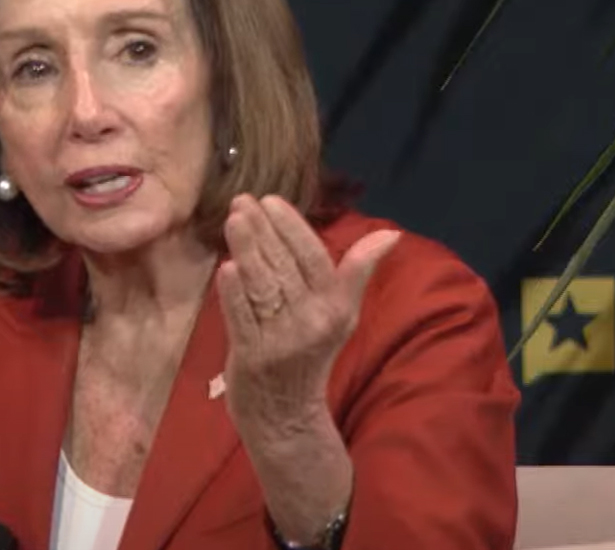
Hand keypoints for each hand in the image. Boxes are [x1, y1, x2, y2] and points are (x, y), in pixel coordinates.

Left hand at [216, 194, 400, 438]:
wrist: (287, 414)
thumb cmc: (311, 355)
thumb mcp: (342, 314)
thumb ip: (357, 271)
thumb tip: (390, 234)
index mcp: (335, 308)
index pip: (315, 257)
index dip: (293, 227)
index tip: (271, 200)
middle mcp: (311, 322)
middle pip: (284, 267)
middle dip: (262, 231)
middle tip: (243, 200)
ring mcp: (281, 340)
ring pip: (263, 287)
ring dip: (247, 251)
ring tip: (234, 220)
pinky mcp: (252, 357)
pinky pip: (241, 318)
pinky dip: (233, 293)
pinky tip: (225, 267)